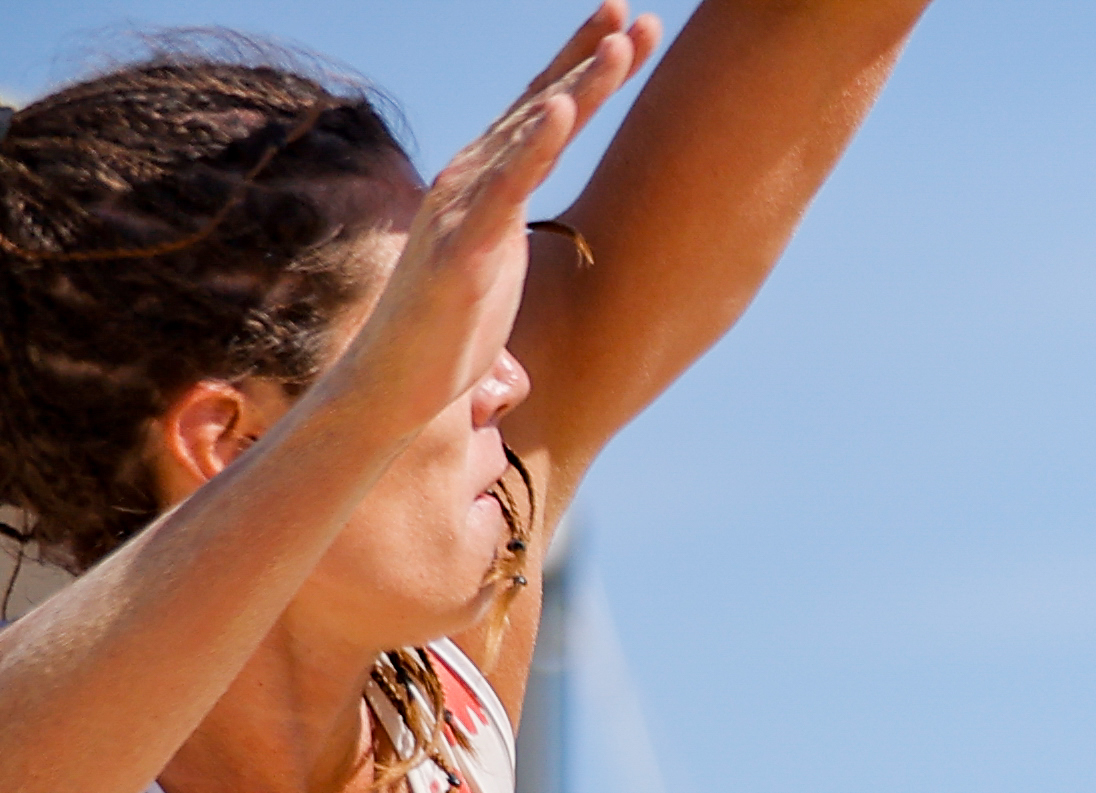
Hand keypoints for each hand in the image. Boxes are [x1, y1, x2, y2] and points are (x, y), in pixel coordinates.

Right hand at [304, 10, 653, 455]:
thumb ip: (506, 234)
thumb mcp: (494, 265)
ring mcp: (464, 209)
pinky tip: (562, 109)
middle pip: (541, 105)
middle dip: (588, 57)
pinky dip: (533, 146)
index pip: (540, 112)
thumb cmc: (446, 332)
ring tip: (619, 42)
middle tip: (632, 12)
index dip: (581, 67)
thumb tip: (523, 222)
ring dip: (577, 86)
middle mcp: (470, 181)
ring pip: (531, 134)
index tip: (624, 27)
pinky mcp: (464, 247)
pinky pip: (506, 188)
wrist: (394, 384)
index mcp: (483, 183)